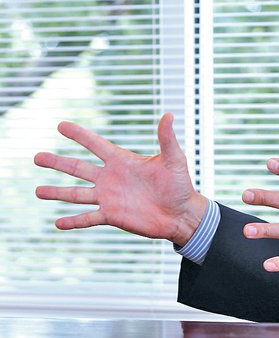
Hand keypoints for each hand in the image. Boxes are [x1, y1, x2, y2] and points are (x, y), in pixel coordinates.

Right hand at [34, 113, 206, 245]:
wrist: (182, 214)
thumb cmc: (180, 185)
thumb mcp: (173, 159)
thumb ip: (166, 139)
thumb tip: (168, 115)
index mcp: (123, 161)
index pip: (96, 144)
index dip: (79, 135)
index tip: (61, 125)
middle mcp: (111, 178)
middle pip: (78, 168)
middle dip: (57, 162)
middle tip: (37, 157)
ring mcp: (109, 197)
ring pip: (77, 194)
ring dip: (57, 192)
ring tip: (38, 191)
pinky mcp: (112, 215)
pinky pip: (88, 218)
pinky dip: (73, 221)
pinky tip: (57, 223)